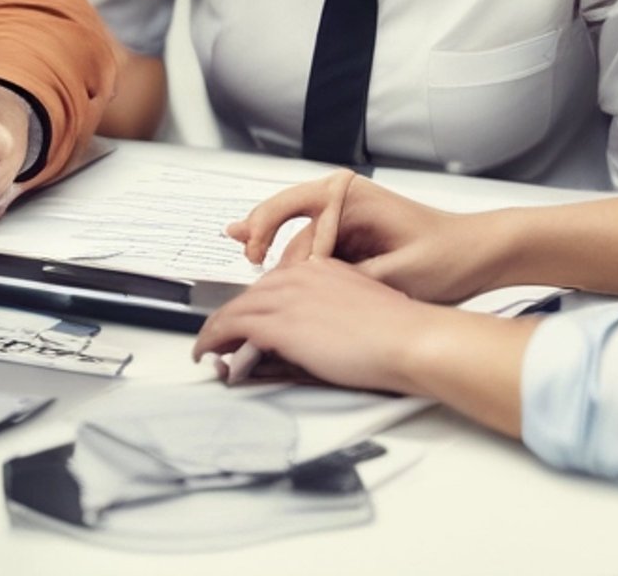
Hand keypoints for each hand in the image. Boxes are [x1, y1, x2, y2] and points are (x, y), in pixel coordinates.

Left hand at [193, 259, 437, 392]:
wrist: (411, 339)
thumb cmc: (401, 333)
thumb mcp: (362, 312)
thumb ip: (332, 316)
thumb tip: (311, 337)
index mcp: (325, 267)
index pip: (277, 282)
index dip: (257, 303)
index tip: (246, 319)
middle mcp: (303, 274)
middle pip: (253, 292)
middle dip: (233, 316)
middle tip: (219, 337)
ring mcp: (290, 295)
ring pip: (237, 307)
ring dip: (218, 328)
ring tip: (206, 348)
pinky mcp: (281, 321)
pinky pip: (233, 327)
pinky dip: (214, 339)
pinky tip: (206, 352)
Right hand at [229, 171, 487, 302]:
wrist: (477, 255)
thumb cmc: (446, 255)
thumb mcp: (393, 274)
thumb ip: (348, 279)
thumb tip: (311, 293)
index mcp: (352, 197)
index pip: (292, 208)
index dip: (266, 232)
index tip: (252, 257)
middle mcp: (345, 200)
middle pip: (287, 218)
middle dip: (262, 237)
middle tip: (242, 257)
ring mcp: (347, 218)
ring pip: (298, 236)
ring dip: (277, 253)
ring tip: (249, 268)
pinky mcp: (352, 238)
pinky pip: (313, 246)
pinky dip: (295, 260)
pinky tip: (272, 269)